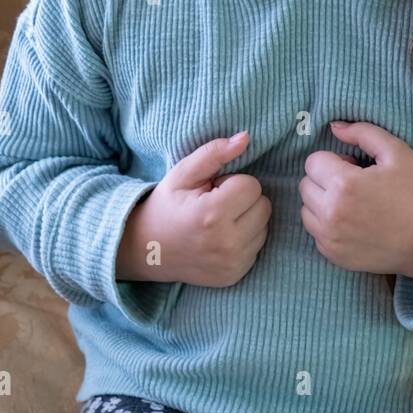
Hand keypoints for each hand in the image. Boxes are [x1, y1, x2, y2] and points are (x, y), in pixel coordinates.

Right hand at [116, 130, 271, 286]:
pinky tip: (221, 237)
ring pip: (264, 226)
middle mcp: (226, 244)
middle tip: (215, 205)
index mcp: (212, 215)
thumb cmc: (167, 205)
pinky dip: (245, 238)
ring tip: (218, 221)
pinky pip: (258, 246)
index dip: (232, 182)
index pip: (252, 185)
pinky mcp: (236, 275)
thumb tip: (246, 137)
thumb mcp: (184, 173)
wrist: (148, 250)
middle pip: (263, 205)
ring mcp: (232, 264)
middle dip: (243, 200)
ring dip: (247, 219)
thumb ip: (215, 153)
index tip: (211, 191)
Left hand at [298, 121, 412, 280]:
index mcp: (344, 185)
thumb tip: (334, 127)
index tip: (354, 168)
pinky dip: (327, 225)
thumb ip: (362, 132)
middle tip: (354, 185)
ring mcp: (329, 238)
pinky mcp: (332, 255)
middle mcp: (330, 214)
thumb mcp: (397, 152)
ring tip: (351, 204)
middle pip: (305, 184)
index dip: (335, 160)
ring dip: (322, 202)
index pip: (313, 161)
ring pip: (306, 209)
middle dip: (325, 179)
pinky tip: (352, 223)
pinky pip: (315, 232)